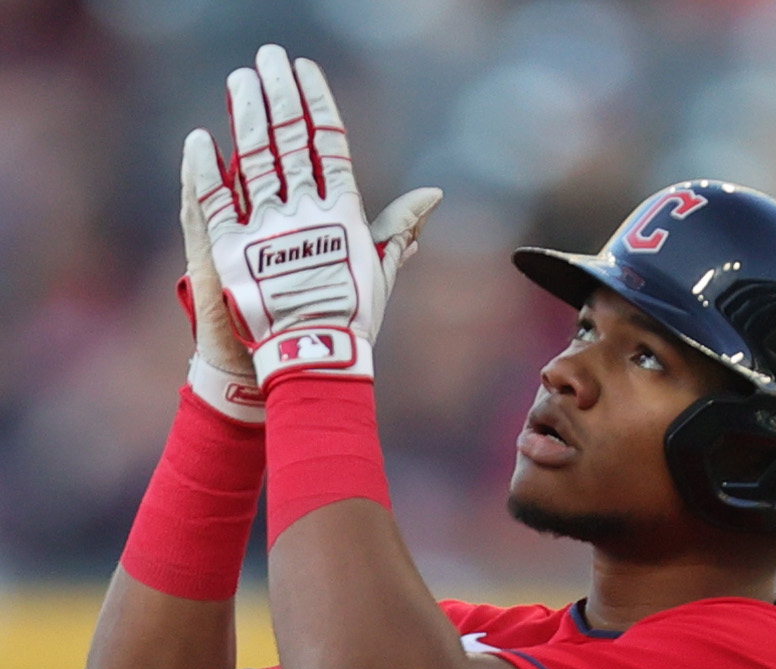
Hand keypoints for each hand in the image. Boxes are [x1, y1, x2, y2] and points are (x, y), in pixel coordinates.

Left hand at [182, 44, 440, 388]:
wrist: (315, 363)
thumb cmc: (353, 322)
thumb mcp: (380, 271)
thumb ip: (400, 228)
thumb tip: (433, 194)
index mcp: (342, 214)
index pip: (328, 143)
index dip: (315, 102)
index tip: (303, 69)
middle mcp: (305, 213)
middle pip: (287, 138)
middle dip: (277, 91)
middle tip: (266, 55)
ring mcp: (267, 230)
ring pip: (253, 157)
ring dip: (244, 113)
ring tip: (238, 79)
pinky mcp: (232, 251)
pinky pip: (215, 201)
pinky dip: (206, 169)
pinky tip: (200, 138)